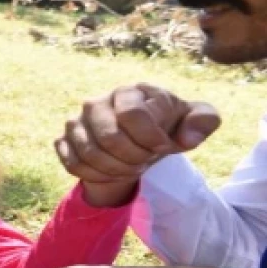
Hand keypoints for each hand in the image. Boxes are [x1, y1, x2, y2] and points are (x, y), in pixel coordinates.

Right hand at [57, 84, 221, 204]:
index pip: (132, 115)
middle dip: (134, 158)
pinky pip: (74, 165)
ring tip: (131, 167)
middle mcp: (95, 103)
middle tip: (146, 161)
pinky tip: (112, 172)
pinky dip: (96, 175)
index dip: (151, 139)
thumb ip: (204, 120)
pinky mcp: (63, 141)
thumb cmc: (166, 126)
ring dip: (116, 169)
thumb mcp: (195, 120)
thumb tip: (187, 139)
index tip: (164, 147)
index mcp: (128, 92)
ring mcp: (75, 122)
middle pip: (109, 138)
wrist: (137, 140)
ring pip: (90, 154)